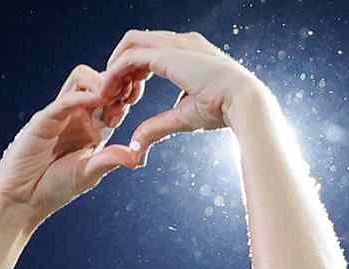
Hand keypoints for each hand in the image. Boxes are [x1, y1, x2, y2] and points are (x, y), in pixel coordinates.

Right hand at [0, 64, 145, 227]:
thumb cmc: (54, 188)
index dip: (128, 94)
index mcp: (94, 129)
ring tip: (112, 95)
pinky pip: (65, 98)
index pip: (115, 100)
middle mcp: (79, 116)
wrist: (24, 198)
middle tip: (129, 90)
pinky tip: (97, 100)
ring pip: (82, 78)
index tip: (137, 97)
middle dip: (118, 82)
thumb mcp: (89, 173)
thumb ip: (111, 160)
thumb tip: (137, 158)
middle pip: (101, 81)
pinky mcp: (45, 118)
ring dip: (100, 81)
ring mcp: (62, 114)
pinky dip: (82, 96)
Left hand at [100, 30, 262, 163]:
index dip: (134, 75)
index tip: (127, 101)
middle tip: (111, 97)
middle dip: (120, 70)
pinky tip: (108, 93)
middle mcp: (179, 42)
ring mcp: (173, 43)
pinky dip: (115, 73)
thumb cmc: (222, 111)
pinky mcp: (166, 54)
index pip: (150, 53)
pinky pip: (130, 57)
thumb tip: (137, 146)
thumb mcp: (182, 117)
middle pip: (136, 44)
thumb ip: (157, 127)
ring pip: (129, 45)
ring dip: (114, 69)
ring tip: (107, 96)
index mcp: (187, 53)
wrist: (242, 102)